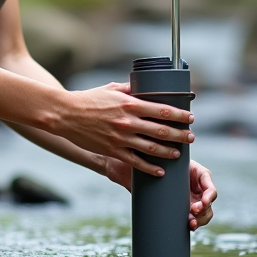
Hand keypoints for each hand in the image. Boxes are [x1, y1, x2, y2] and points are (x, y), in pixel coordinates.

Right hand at [55, 81, 193, 176]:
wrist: (65, 114)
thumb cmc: (88, 99)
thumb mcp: (111, 89)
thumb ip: (129, 88)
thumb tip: (144, 85)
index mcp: (130, 104)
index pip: (162, 110)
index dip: (180, 115)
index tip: (190, 118)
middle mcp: (128, 122)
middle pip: (162, 130)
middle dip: (180, 135)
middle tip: (191, 137)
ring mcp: (121, 138)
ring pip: (152, 148)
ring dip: (169, 152)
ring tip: (179, 154)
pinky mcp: (113, 150)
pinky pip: (136, 162)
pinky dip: (150, 168)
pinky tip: (160, 171)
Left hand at [103, 156, 216, 231]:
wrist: (134, 172)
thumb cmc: (146, 159)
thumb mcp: (157, 157)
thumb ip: (161, 159)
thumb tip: (160, 162)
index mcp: (195, 173)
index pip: (209, 185)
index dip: (209, 196)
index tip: (201, 202)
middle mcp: (195, 186)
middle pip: (208, 202)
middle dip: (204, 210)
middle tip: (193, 211)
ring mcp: (189, 198)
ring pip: (203, 213)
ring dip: (200, 219)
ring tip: (190, 223)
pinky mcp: (180, 208)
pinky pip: (192, 218)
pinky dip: (193, 224)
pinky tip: (189, 226)